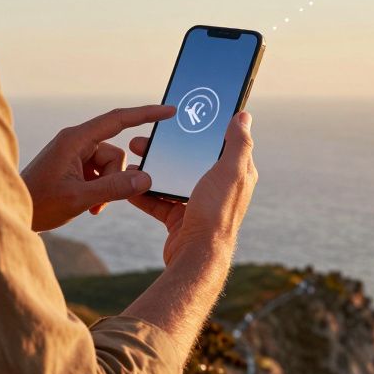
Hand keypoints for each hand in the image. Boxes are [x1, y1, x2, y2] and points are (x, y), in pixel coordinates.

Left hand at [21, 105, 175, 231]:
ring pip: (109, 166)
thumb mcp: (80, 198)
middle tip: (98, 201)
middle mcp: (75, 141)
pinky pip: (99, 173)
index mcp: (75, 139)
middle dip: (114, 178)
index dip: (146, 114)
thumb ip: (114, 188)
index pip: (118, 120)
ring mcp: (73, 153)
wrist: (15, 213)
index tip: (169, 111)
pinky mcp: (73, 166)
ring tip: (90, 206)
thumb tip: (146, 178)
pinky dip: (99, 189)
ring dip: (106, 187)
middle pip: (115, 153)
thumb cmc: (39, 204)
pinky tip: (87, 205)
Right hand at [127, 111, 257, 266]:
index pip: (220, 144)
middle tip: (144, 138)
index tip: (182, 117)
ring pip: (171, 178)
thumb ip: (238, 144)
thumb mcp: (230, 172)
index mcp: (235, 174)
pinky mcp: (179, 218)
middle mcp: (218, 188)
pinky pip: (158, 200)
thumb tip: (244, 116)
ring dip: (151, 168)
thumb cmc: (217, 214)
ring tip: (132, 156)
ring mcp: (197, 203)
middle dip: (167, 148)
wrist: (196, 257)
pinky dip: (143, 192)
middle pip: (189, 160)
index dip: (202, 129)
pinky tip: (128, 181)